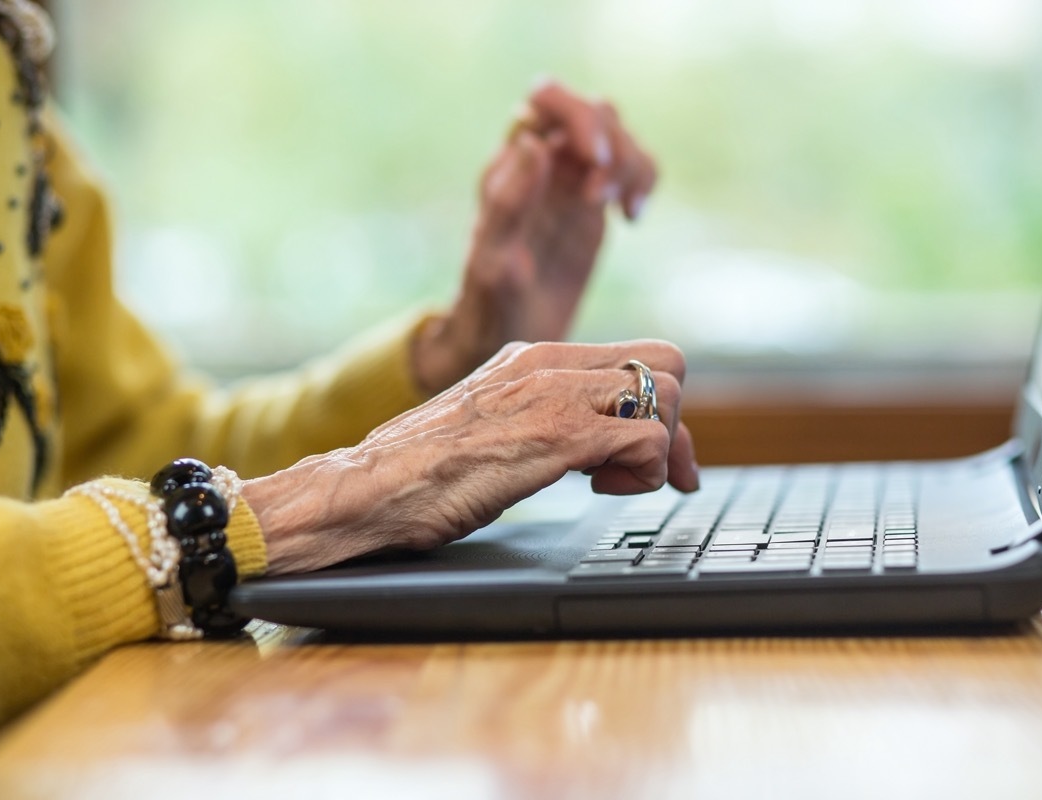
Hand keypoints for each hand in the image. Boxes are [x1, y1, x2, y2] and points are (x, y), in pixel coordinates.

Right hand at [244, 340, 697, 574]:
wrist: (367, 487)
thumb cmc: (417, 472)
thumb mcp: (490, 425)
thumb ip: (537, 418)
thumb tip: (587, 447)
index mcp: (533, 357)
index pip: (633, 356)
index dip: (657, 409)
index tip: (653, 459)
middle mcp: (549, 363)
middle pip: (666, 362)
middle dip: (674, 423)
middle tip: (657, 475)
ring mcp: (555, 394)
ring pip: (667, 395)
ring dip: (659, 451)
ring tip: (610, 485)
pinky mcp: (558, 434)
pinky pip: (647, 438)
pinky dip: (644, 473)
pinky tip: (601, 492)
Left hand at [412, 80, 657, 394]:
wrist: (506, 342)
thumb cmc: (489, 308)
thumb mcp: (494, 262)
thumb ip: (509, 203)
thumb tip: (535, 143)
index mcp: (510, 166)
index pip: (546, 101)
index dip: (578, 118)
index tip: (594, 162)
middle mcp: (541, 164)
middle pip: (591, 110)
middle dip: (611, 144)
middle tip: (603, 200)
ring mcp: (570, 183)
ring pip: (617, 134)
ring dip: (632, 162)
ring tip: (623, 212)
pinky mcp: (594, 205)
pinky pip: (631, 167)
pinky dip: (644, 179)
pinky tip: (633, 219)